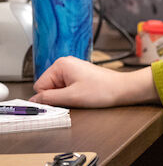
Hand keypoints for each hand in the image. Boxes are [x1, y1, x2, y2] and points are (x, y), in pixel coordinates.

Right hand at [31, 56, 159, 107]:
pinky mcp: (80, 76)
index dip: (49, 97)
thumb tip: (35, 100)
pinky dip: (73, 94)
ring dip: (66, 96)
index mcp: (61, 64)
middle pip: (48, 87)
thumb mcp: (71, 97)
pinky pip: (67, 88)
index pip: (40, 86)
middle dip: (58, 96)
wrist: (124, 89)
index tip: (61, 101)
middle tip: (74, 98)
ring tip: (82, 95)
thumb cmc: (104, 90)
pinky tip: (85, 95)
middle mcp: (66, 64)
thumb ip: (49, 99)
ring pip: (58, 89)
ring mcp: (73, 69)